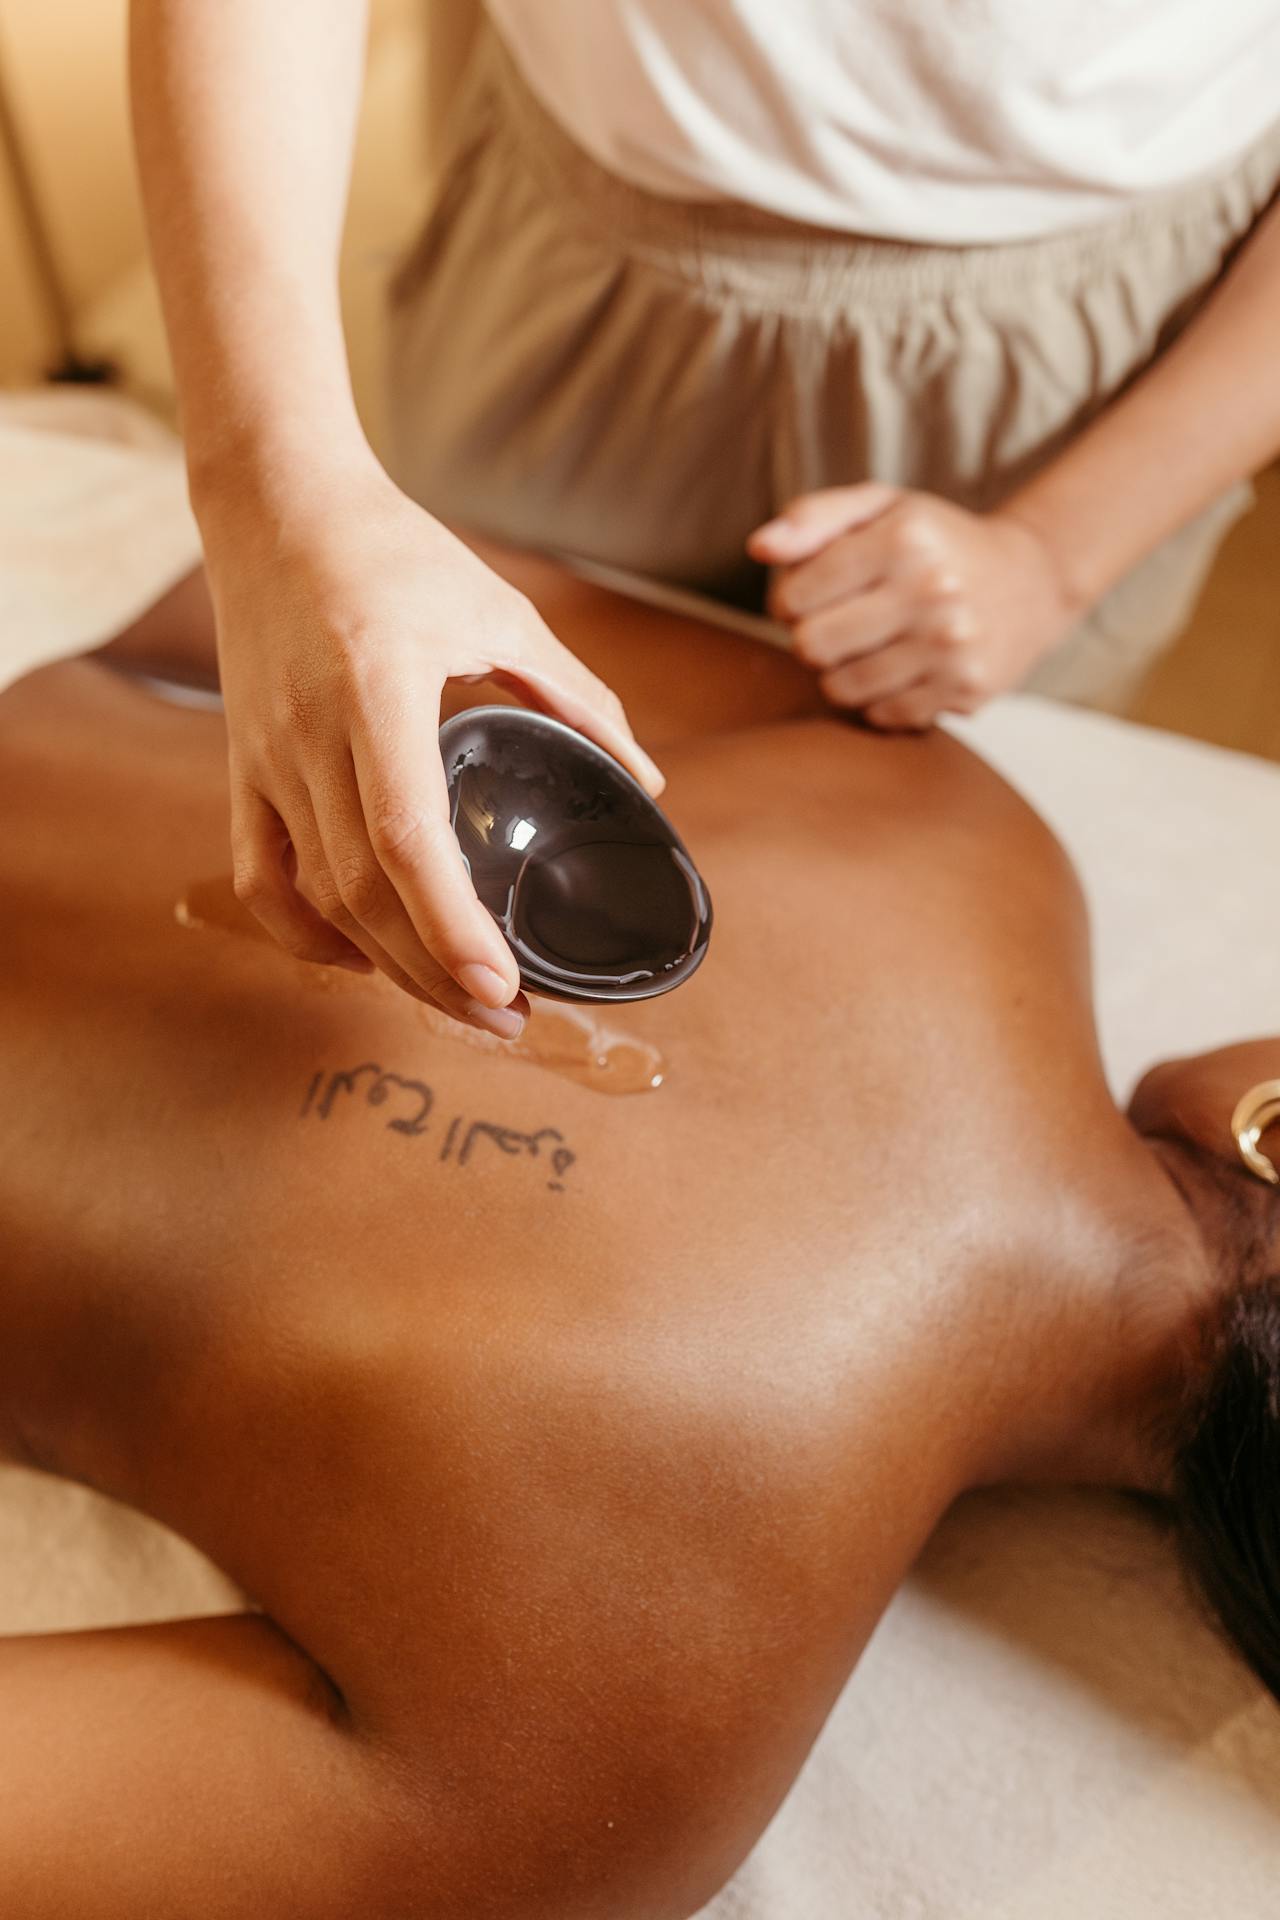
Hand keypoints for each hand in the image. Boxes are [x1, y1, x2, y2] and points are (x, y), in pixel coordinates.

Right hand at [200, 458, 662, 1034]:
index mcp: (375, 689)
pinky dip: (305, 935)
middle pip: (362, 891)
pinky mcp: (241, 768)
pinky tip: (361, 960)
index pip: (404, 838)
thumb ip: (577, 695)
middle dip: (433, 973)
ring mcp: (264, 757)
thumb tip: (646, 778)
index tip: (501, 984)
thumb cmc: (393, 548)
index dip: (449, 925)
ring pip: (316, 897)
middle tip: (506, 1017)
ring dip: (385, 964)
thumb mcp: (499, 609)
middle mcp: (308, 736)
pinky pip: (261, 878)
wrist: (273, 503)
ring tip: (455, 1000)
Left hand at [748, 485, 1078, 728]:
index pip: (794, 596)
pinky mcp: (965, 689)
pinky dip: (877, 699)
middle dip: (811, 639)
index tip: (814, 594)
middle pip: (811, 647)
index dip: (790, 599)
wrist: (1031, 581)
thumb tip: (759, 549)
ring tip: (868, 645)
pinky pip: (881, 715)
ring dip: (841, 672)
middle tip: (838, 624)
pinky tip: (898, 669)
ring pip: (841, 688)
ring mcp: (951, 646)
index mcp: (902, 539)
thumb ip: (813, 518)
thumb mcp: (880, 507)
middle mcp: (931, 591)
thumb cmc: (935, 541)